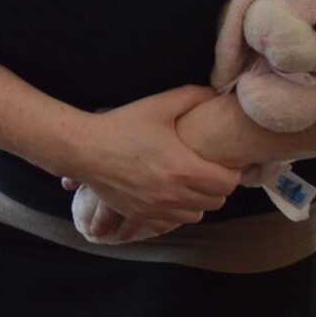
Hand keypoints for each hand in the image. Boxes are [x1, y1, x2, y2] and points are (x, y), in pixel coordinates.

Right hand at [60, 85, 242, 238]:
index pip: (229, 183)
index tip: (223, 162)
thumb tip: (215, 92)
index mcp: (184, 169)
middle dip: (216, 187)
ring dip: (197, 202)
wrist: (84, 149)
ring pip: (196, 216)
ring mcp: (156, 208)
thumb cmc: (121, 126)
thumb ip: (192, 96)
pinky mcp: (139, 215)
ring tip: (188, 185)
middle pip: (216, 202)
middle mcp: (173, 194)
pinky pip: (170, 224)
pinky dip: (174, 213)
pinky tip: (167, 196)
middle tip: (207, 172)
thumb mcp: (158, 105)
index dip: (231, 172)